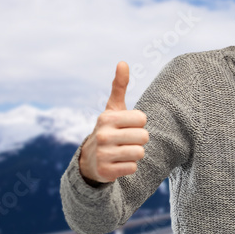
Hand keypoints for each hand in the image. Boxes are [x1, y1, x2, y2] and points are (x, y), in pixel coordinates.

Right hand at [79, 62, 148, 183]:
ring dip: (135, 154)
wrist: (90, 160)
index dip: (139, 123)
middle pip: (144, 137)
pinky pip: (132, 168)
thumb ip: (119, 86)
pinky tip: (118, 163)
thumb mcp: (113, 109)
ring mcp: (103, 154)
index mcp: (107, 118)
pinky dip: (128, 167)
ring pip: (140, 153)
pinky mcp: (105, 172)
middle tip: (126, 141)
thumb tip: (123, 62)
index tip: (127, 126)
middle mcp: (103, 135)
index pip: (142, 119)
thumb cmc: (109, 129)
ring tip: (122, 151)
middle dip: (139, 140)